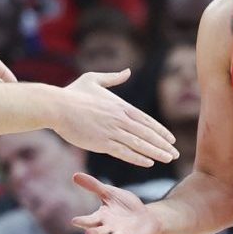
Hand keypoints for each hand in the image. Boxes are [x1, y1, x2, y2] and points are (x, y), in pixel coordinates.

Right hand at [50, 70, 177, 166]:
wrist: (57, 106)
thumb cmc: (72, 93)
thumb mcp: (94, 79)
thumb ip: (113, 78)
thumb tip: (127, 71)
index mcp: (120, 106)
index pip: (146, 120)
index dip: (160, 131)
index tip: (171, 139)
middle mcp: (120, 119)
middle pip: (147, 134)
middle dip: (163, 144)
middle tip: (175, 153)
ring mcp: (112, 131)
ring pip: (140, 144)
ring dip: (156, 152)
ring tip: (168, 158)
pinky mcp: (102, 143)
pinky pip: (124, 152)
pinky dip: (138, 158)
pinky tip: (149, 163)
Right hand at [70, 172, 163, 233]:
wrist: (146, 217)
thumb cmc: (125, 206)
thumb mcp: (110, 193)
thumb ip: (94, 186)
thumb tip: (75, 175)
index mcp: (102, 218)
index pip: (89, 221)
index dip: (82, 221)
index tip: (74, 221)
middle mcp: (110, 229)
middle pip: (99, 233)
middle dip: (94, 233)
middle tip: (88, 232)